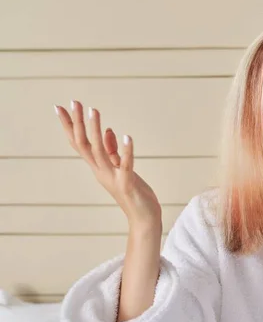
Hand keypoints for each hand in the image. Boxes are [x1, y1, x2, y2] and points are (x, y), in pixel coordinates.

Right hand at [54, 100, 161, 229]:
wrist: (143, 219)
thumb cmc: (134, 194)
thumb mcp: (121, 169)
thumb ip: (113, 152)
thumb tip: (108, 131)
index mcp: (99, 167)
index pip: (79, 144)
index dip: (70, 126)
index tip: (59, 107)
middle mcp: (101, 172)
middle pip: (84, 145)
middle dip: (79, 123)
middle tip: (74, 102)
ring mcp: (113, 178)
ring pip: (99, 152)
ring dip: (96, 131)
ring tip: (94, 111)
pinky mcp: (128, 184)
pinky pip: (126, 165)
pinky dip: (126, 151)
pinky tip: (126, 136)